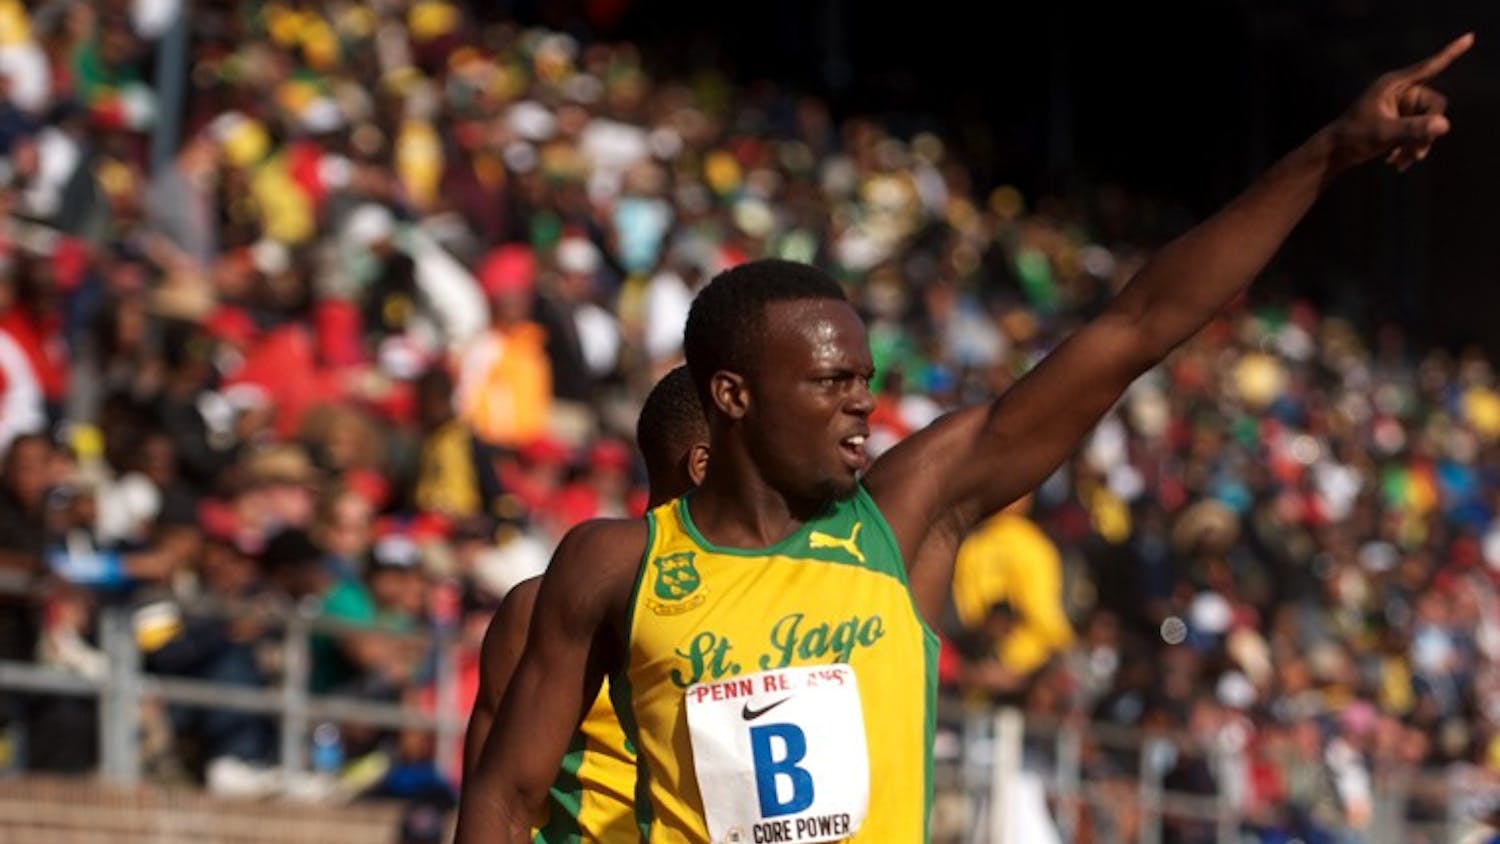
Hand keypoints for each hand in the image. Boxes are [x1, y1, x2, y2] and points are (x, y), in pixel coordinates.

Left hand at [1328, 33, 1472, 172]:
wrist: (1334, 154)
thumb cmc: (1353, 138)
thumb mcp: (1384, 133)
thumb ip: (1414, 129)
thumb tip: (1444, 125)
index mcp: (1394, 84)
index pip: (1429, 67)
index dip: (1450, 53)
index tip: (1469, 38)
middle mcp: (1400, 92)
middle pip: (1434, 106)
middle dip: (1427, 132)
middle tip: (1415, 154)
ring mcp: (1402, 107)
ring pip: (1429, 123)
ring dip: (1418, 145)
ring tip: (1400, 163)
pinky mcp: (1400, 121)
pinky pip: (1420, 132)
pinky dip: (1411, 149)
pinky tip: (1395, 163)